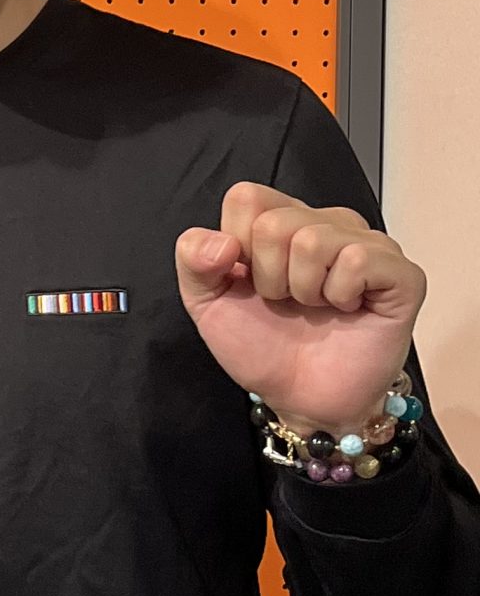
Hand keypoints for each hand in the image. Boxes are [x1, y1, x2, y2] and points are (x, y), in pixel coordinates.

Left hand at [176, 182, 425, 433]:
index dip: (237, 248)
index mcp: (284, 219)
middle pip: (275, 222)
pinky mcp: (401, 274)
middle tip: (287, 302)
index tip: (251, 282)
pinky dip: (338, 295)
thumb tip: (221, 241)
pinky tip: (345, 308)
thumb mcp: (207, 303)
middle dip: (268, 277)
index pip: (247, 197)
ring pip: (313, 239)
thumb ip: (193, 261)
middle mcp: (328, 222)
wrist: (300, 398)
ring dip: (302, 289)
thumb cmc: (262, 346)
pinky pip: (357, 261)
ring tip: (316, 306)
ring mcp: (369, 244)